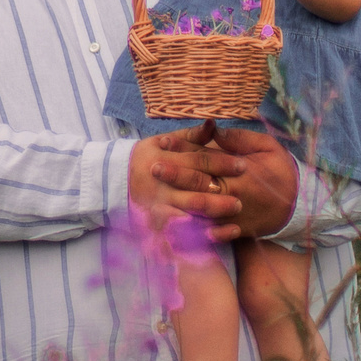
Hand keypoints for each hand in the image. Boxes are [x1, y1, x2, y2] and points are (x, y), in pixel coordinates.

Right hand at [128, 121, 249, 239]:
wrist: (116, 180)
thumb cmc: (148, 157)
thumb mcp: (163, 141)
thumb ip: (190, 136)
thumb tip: (213, 124)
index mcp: (162, 158)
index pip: (196, 160)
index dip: (221, 163)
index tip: (244, 165)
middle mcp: (159, 183)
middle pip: (193, 188)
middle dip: (219, 195)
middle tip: (241, 200)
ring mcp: (156, 204)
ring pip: (187, 211)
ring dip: (211, 215)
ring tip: (234, 219)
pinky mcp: (154, 222)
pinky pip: (178, 233)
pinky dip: (196, 236)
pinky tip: (216, 236)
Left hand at [129, 122, 296, 243]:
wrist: (301, 204)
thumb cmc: (280, 170)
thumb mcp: (267, 147)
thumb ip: (239, 139)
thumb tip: (213, 130)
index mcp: (240, 171)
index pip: (207, 157)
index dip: (185, 148)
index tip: (164, 142)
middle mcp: (234, 193)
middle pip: (200, 183)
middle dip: (175, 174)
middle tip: (153, 167)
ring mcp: (234, 214)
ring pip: (203, 209)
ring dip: (179, 202)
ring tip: (157, 196)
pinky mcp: (237, 230)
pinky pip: (215, 233)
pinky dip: (197, 232)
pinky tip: (177, 228)